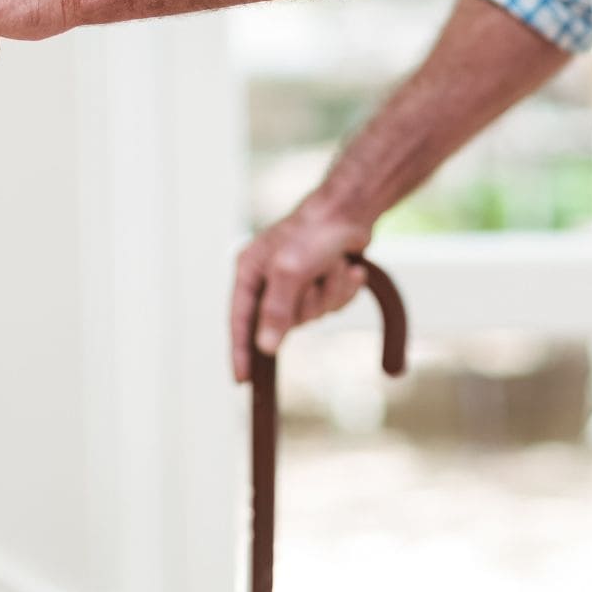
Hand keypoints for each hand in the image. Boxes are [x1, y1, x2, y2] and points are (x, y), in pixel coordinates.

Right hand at [230, 199, 374, 382]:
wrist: (351, 210)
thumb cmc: (313, 232)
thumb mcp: (290, 271)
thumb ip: (276, 310)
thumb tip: (265, 348)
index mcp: (249, 272)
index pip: (240, 321)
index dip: (240, 351)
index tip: (242, 380)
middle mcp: (269, 279)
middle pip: (285, 322)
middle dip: (308, 303)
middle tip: (314, 278)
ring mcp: (296, 283)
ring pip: (314, 314)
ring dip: (330, 292)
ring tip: (333, 263)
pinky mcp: (321, 282)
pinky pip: (333, 305)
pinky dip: (344, 289)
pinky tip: (349, 267)